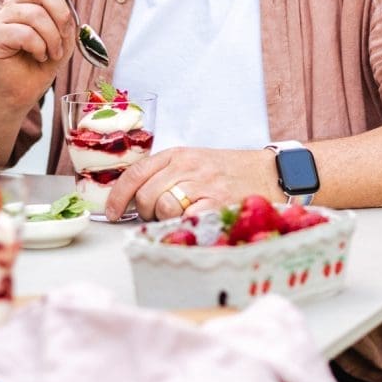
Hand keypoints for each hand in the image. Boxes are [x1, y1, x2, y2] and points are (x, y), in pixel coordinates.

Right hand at [0, 0, 77, 112]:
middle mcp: (13, 1)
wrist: (26, 88)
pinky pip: (25, 33)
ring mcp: (2, 17)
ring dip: (53, 38)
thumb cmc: (46, 58)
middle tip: (64, 37)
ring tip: (53, 52)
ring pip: (36, 14)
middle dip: (62, 16)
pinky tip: (39, 56)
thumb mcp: (65, 29)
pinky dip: (40, 47)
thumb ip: (67, 2)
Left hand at [104, 146, 280, 221]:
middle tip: (159, 216)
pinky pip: (186, 219)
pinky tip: (191, 224)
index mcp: (177, 154)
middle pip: (145, 195)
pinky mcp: (218, 203)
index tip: (112, 213)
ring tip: (178, 218)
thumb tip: (133, 198)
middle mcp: (187, 166)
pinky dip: (183, 226)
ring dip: (164, 221)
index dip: (118, 196)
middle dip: (146, 212)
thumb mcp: (193, 162)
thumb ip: (165, 174)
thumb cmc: (227, 172)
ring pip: (163, 207)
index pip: (135, 173)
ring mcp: (203, 184)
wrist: (269, 172)